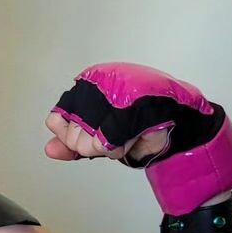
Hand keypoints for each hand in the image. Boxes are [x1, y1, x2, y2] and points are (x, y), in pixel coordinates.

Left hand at [43, 61, 231, 214]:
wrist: (182, 128)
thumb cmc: (143, 131)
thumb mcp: (101, 141)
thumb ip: (73, 145)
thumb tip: (49, 150)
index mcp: (91, 85)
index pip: (57, 121)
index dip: (74, 139)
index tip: (94, 140)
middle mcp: (100, 82)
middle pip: (71, 133)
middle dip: (92, 146)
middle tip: (115, 138)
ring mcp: (116, 89)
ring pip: (87, 138)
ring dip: (108, 147)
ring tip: (128, 136)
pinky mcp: (130, 103)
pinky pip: (107, 139)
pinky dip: (119, 147)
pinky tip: (133, 139)